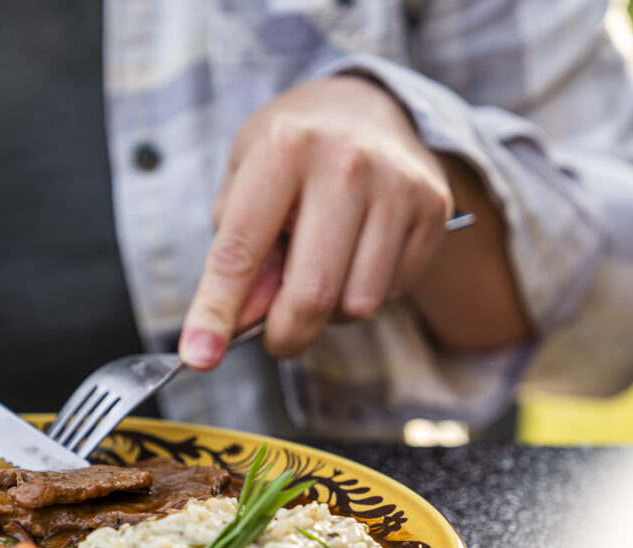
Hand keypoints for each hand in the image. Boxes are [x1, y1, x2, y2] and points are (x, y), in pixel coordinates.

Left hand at [179, 76, 452, 368]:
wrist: (369, 106)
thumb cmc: (293, 152)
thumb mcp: (244, 180)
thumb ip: (235, 252)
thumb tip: (242, 322)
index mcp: (284, 148)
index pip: (241, 250)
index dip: (216, 311)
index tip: (199, 356)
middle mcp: (346, 162)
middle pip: (312, 293)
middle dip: (285, 334)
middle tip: (275, 338)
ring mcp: (397, 186)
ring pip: (358, 303)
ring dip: (331, 314)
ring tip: (321, 275)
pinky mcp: (433, 209)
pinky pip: (394, 292)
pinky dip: (367, 294)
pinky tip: (357, 260)